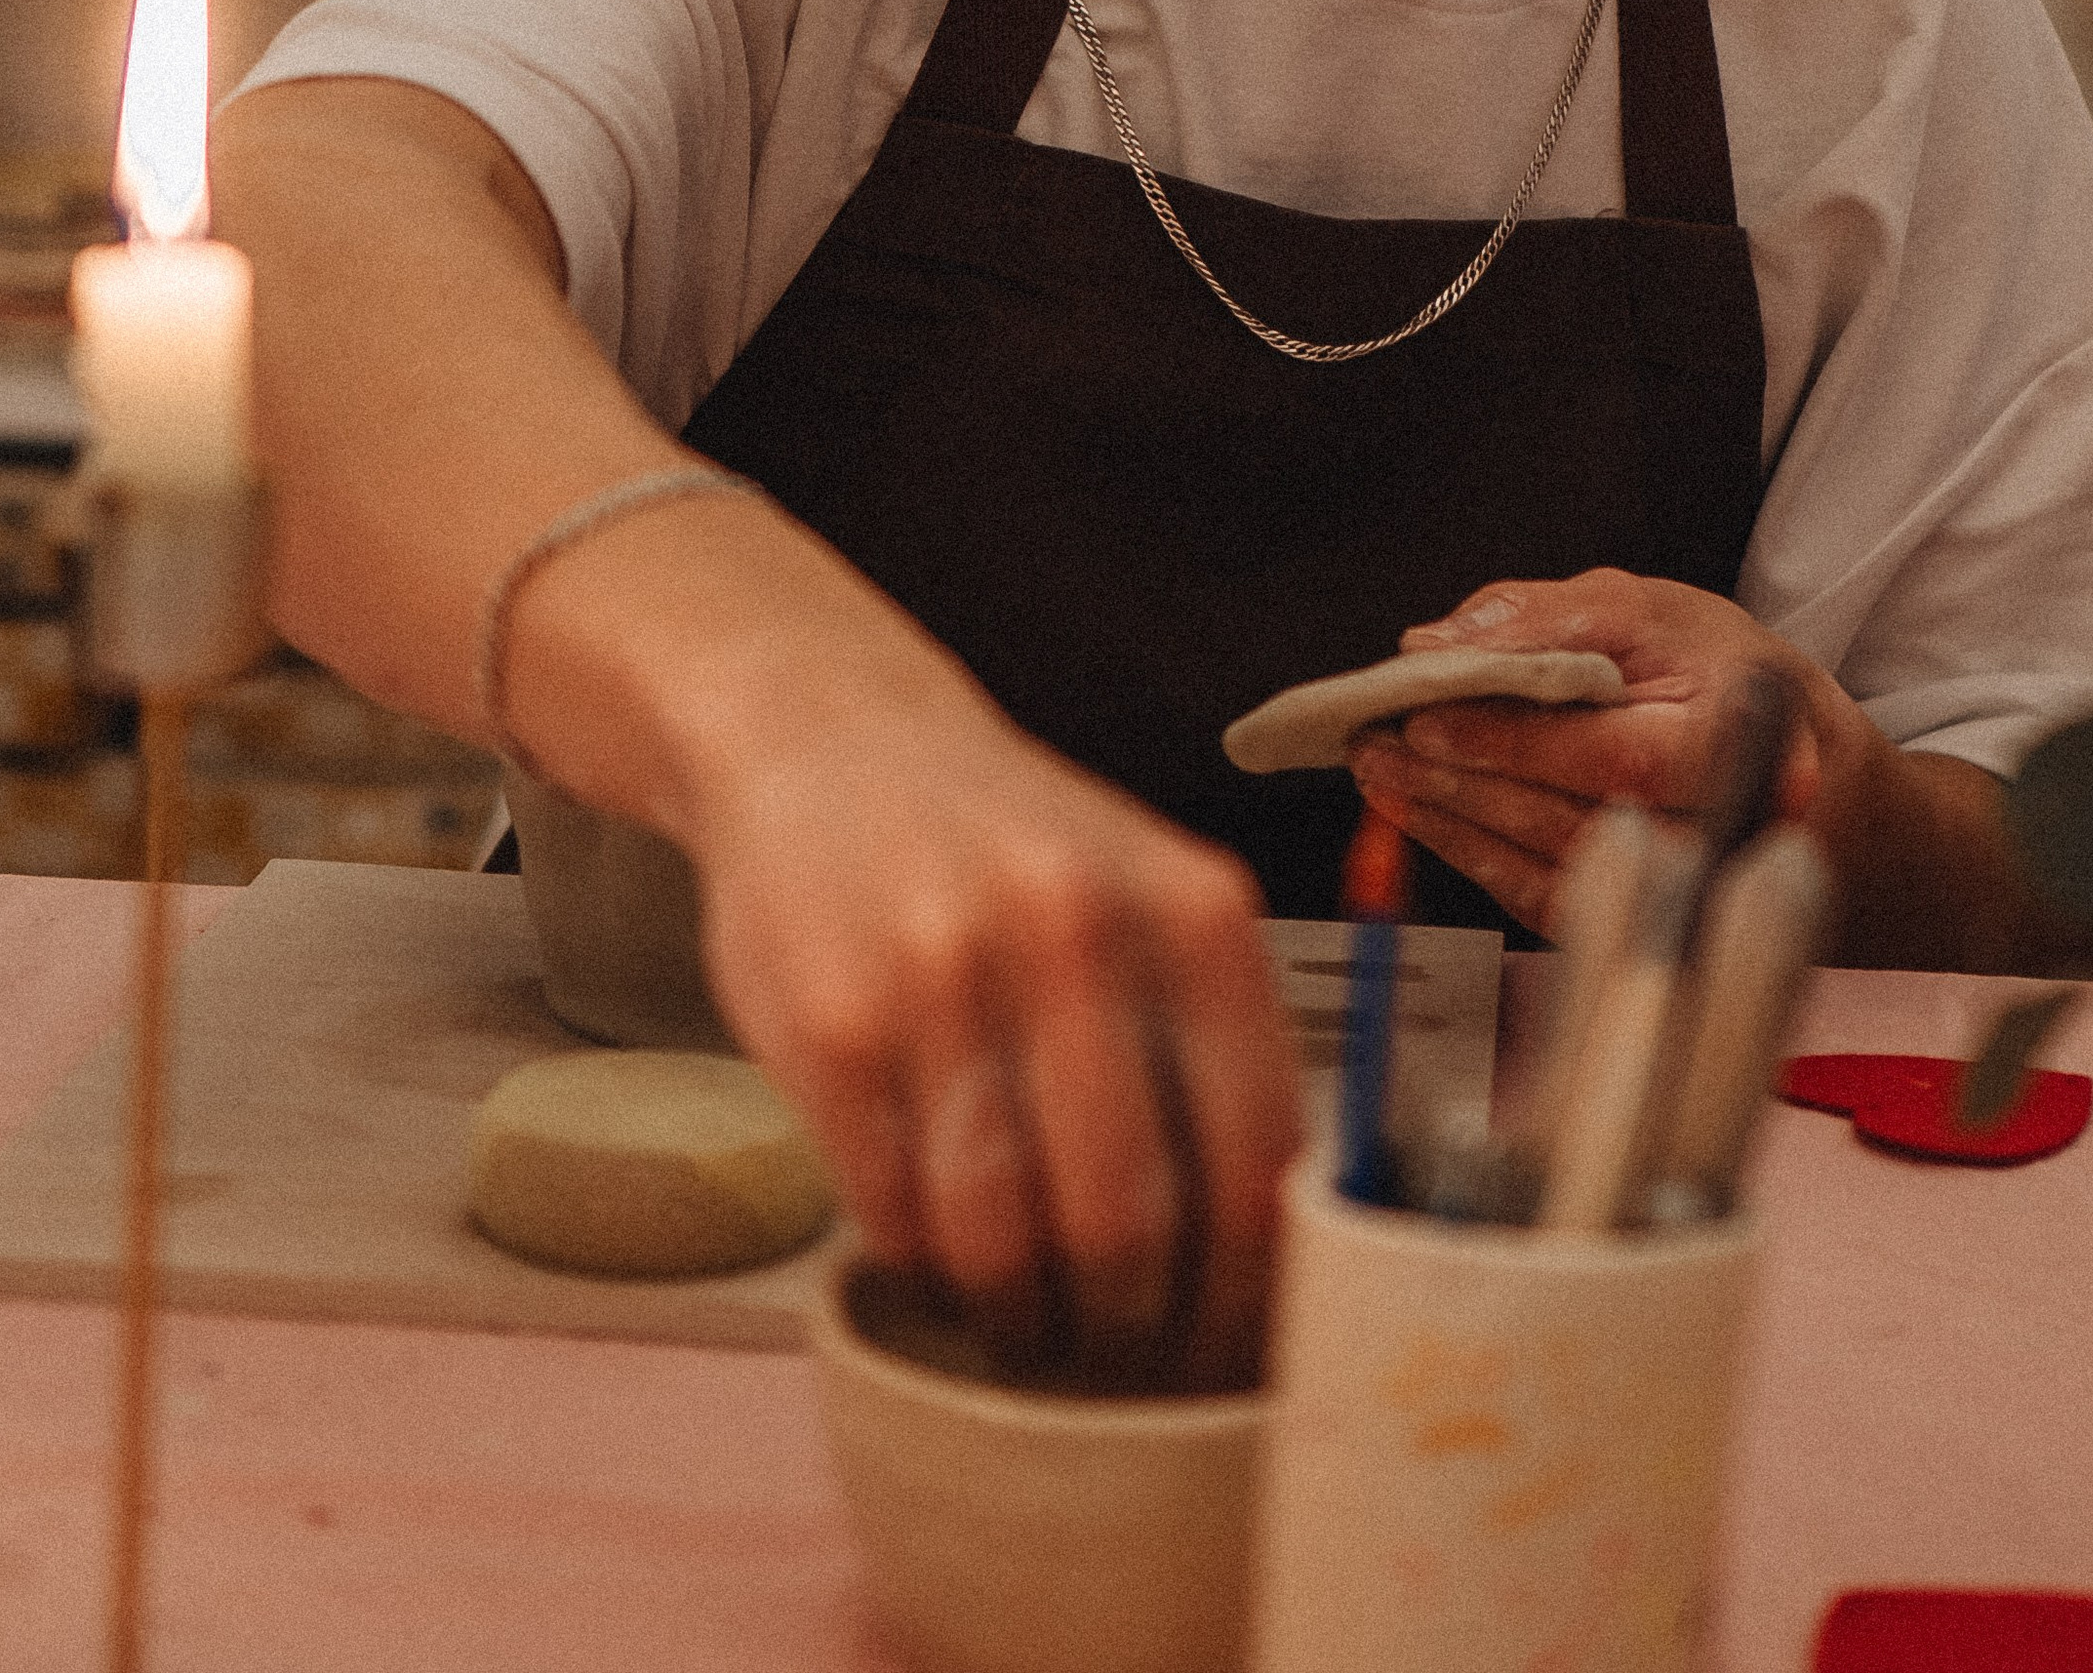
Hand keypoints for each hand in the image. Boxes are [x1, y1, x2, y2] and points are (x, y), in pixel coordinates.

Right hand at [681, 672, 1300, 1386]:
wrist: (829, 742)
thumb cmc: (1010, 849)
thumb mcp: (1148, 896)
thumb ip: (1211, 1045)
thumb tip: (1264, 1256)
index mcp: (1189, 909)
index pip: (1253, 1164)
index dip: (1242, 1295)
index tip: (1221, 1351)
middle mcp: (1073, 931)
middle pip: (1126, 1228)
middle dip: (1123, 1327)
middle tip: (1111, 1348)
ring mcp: (941, 979)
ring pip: (1001, 1243)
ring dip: (1017, 1317)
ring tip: (1021, 1316)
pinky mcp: (829, 1029)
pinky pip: (893, 1218)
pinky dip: (920, 1267)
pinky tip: (933, 1251)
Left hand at [1346, 566, 1867, 935]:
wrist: (1799, 765)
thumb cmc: (1725, 676)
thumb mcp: (1653, 610)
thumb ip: (1549, 617)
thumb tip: (1443, 643)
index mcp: (1730, 743)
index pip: (1610, 755)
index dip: (1511, 741)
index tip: (1428, 716)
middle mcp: (1714, 832)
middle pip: (1571, 818)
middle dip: (1460, 781)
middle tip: (1376, 745)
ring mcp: (1679, 891)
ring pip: (1550, 866)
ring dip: (1451, 822)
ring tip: (1381, 775)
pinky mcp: (1640, 918)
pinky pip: (1546, 899)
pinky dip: (1476, 856)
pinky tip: (1425, 818)